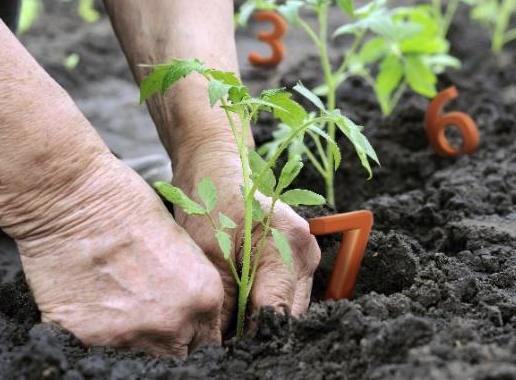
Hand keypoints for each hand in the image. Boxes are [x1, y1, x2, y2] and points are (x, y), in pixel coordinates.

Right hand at [11, 153, 223, 357]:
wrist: (74, 199)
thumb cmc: (129, 205)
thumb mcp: (183, 244)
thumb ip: (192, 287)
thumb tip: (191, 314)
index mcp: (204, 296)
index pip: (208, 341)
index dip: (195, 334)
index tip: (184, 328)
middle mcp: (172, 322)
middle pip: (177, 354)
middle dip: (169, 340)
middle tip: (151, 314)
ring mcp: (129, 334)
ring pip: (139, 355)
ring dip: (133, 336)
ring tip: (119, 301)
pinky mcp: (86, 337)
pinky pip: (98, 348)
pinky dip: (96, 332)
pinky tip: (93, 301)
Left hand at [172, 143, 320, 331]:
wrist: (216, 167)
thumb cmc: (210, 201)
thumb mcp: (208, 255)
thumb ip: (223, 304)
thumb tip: (222, 344)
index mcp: (290, 245)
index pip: (277, 311)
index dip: (251, 336)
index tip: (226, 347)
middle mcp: (307, 251)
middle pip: (289, 314)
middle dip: (258, 330)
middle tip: (224, 339)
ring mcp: (306, 255)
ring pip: (290, 307)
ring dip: (262, 319)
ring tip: (230, 323)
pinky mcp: (297, 258)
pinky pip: (286, 294)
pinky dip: (264, 305)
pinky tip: (241, 306)